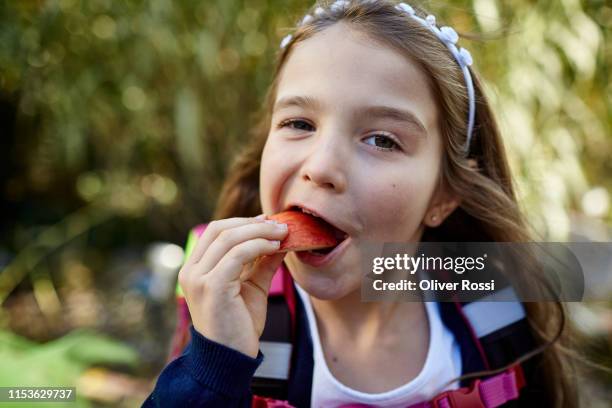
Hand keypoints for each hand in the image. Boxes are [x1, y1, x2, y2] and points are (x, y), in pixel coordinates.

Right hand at [177, 215, 287, 357]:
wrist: (231, 359)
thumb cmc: (240, 325)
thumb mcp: (253, 286)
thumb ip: (262, 262)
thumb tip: (280, 237)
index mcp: (194, 269)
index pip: (215, 231)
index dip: (243, 222)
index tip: (268, 221)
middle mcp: (191, 271)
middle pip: (220, 229)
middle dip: (253, 224)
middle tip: (280, 225)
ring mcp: (198, 278)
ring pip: (229, 238)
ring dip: (259, 232)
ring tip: (282, 234)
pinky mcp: (212, 287)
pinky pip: (237, 255)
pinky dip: (258, 245)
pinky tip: (275, 248)